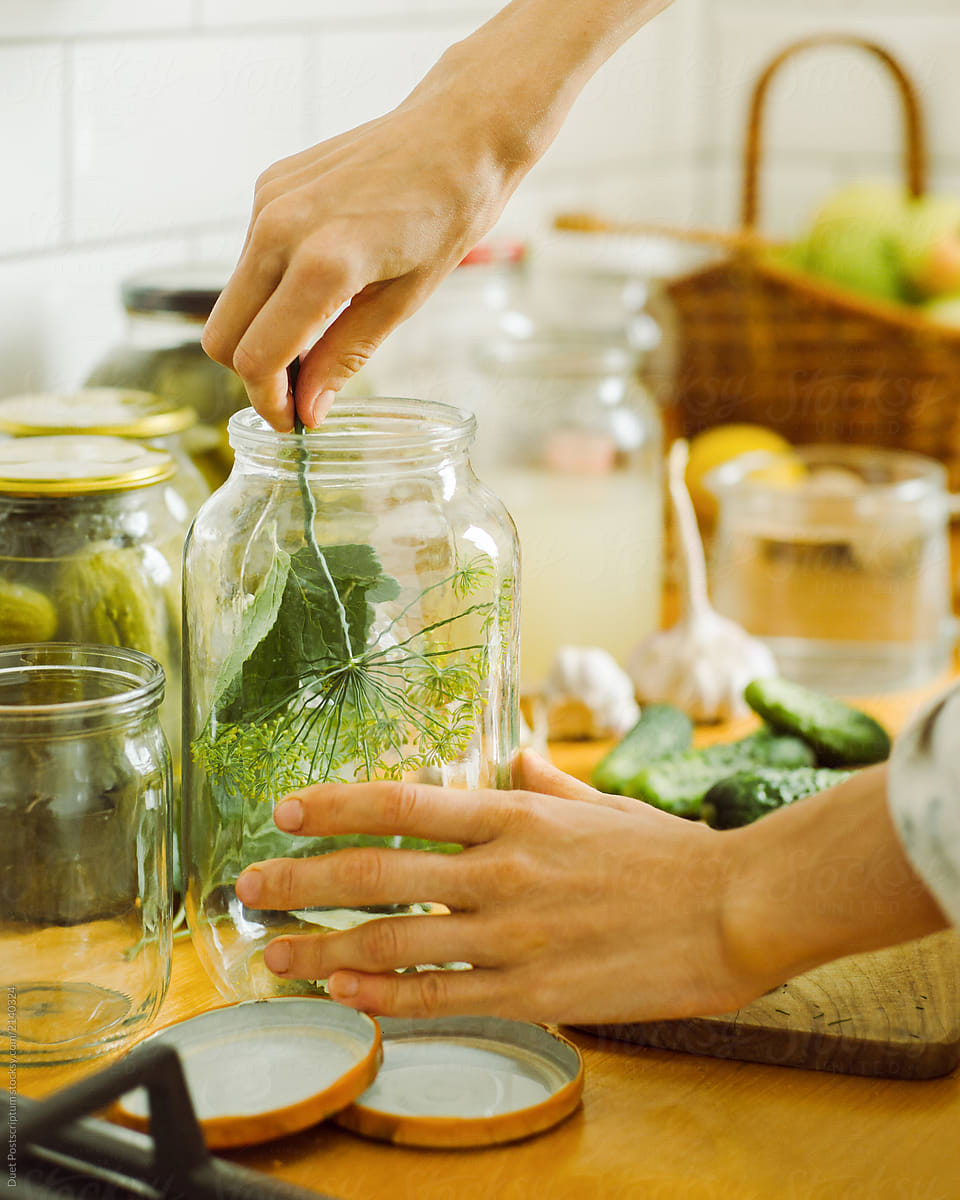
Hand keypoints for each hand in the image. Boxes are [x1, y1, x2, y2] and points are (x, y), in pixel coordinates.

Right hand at [201, 51, 526, 430]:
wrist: (457, 130)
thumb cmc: (448, 213)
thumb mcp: (404, 301)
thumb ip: (345, 355)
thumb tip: (308, 411)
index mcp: (322, 263)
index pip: (258, 357)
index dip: (271, 403)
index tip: (295, 423)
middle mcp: (279, 227)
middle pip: (222, 335)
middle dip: (255, 374)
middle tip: (301, 391)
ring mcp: (268, 201)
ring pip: (230, 300)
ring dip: (261, 331)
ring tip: (317, 340)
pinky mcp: (268, 185)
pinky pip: (249, 259)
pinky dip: (270, 290)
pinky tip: (318, 287)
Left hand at [235, 752, 763, 1023]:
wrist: (735, 909)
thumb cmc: (670, 852)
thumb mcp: (603, 802)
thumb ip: (546, 783)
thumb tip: (511, 759)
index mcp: (517, 816)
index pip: (405, 804)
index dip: (335, 805)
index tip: (284, 811)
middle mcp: (502, 871)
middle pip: (379, 873)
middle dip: (303, 880)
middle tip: (247, 887)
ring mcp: (514, 935)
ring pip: (396, 942)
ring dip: (325, 949)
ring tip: (275, 955)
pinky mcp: (535, 992)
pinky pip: (443, 996)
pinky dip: (386, 997)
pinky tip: (345, 994)